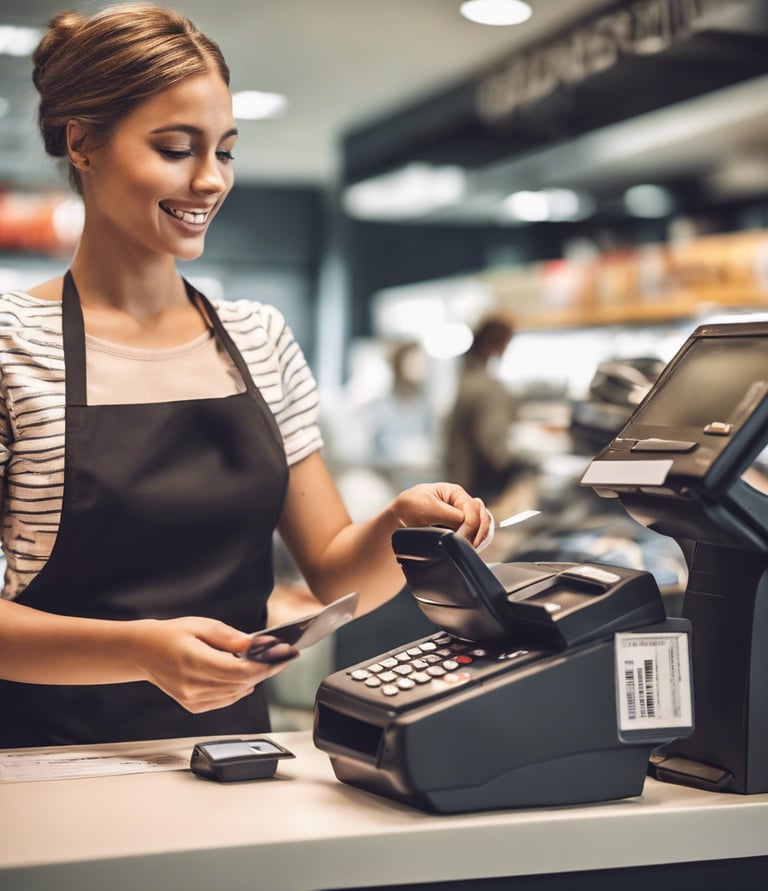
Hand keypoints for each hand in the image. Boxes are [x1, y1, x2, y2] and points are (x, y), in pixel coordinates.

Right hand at [132, 616, 298, 712]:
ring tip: (264, 663)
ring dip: (253, 679)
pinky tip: (244, 677)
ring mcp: (192, 699)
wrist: (143, 652)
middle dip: (266, 670)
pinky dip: (239, 689)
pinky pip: (225, 700)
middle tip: (283, 657)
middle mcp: (193, 685)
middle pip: (242, 683)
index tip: (285, 657)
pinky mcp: (193, 706)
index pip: (240, 672)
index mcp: (195, 662)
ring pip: (236, 693)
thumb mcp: (200, 625)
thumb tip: (253, 645)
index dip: (267, 666)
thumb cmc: (170, 635)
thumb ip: (228, 637)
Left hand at [390, 482, 490, 548]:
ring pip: (484, 527)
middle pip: (484, 517)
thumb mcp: (426, 508)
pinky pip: (478, 536)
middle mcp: (462, 504)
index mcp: (455, 493)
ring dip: (480, 539)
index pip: (473, 509)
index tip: (461, 539)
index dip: (470, 525)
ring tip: (469, 549)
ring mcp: (464, 518)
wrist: (398, 521)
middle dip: (479, 533)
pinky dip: (476, 543)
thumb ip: (449, 515)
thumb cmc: (409, 508)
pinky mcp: (463, 530)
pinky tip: (468, 549)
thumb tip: (466, 525)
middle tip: (469, 547)